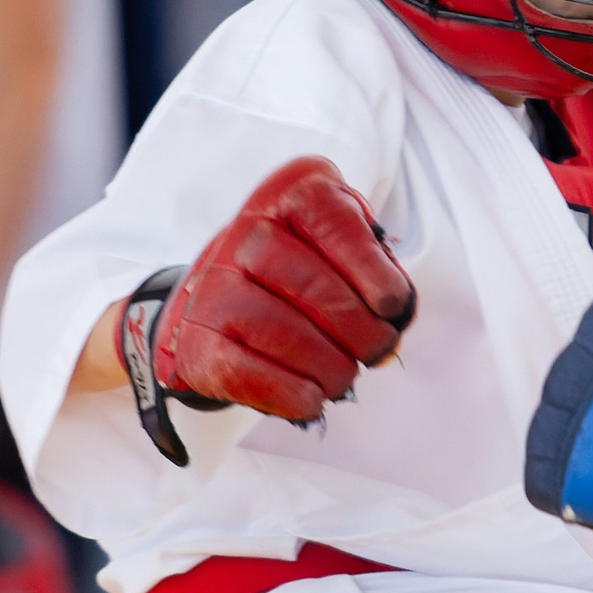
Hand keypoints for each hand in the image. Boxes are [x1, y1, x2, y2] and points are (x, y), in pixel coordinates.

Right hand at [153, 158, 415, 421]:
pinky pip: (247, 372)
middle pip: (314, 286)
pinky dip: (290, 393)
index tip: (392, 305)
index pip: (335, 222)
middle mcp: (246, 231)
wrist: (223, 301)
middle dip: (361, 331)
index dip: (374, 271)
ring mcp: (216, 285)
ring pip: (283, 332)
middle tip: (377, 350)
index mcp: (290, 194)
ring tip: (344, 375)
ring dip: (329, 367)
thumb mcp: (345, 247)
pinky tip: (311, 398)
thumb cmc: (304, 273)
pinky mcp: (199, 338)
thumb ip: (377, 270)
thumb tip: (393, 323)